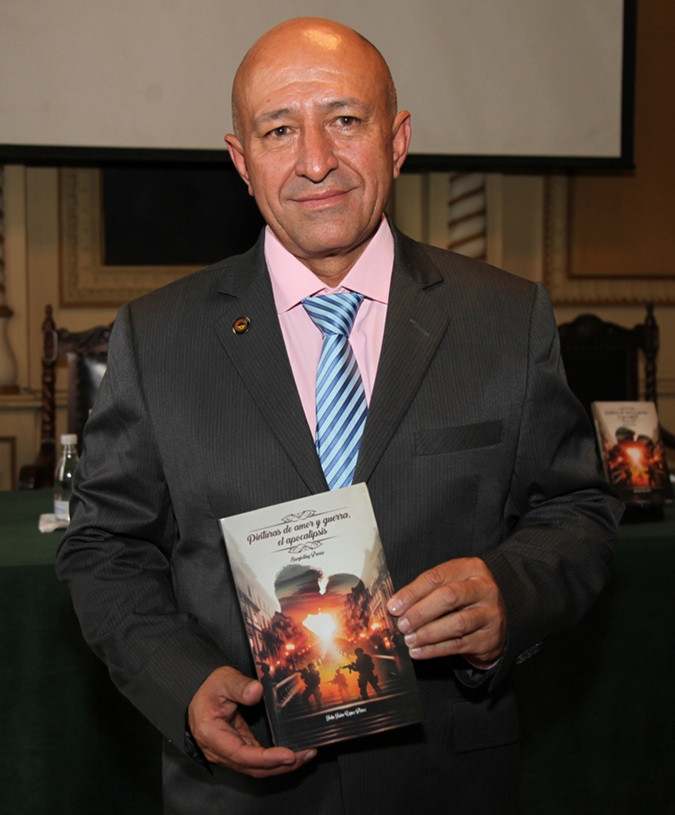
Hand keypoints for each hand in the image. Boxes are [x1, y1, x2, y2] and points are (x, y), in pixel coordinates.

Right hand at [187, 666, 315, 776]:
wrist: (197, 692)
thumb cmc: (208, 687)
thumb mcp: (223, 680)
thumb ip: (240, 686)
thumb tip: (257, 691)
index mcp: (213, 736)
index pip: (243, 755)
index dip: (268, 758)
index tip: (289, 754)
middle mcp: (219, 750)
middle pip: (253, 768)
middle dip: (281, 765)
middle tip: (306, 755)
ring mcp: (228, 752)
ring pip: (256, 767)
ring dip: (280, 764)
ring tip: (304, 754)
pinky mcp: (237, 748)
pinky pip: (256, 759)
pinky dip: (273, 759)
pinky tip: (289, 752)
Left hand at [386, 557, 505, 667]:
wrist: (493, 623)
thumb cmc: (464, 599)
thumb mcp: (450, 584)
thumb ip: (426, 591)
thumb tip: (396, 606)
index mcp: (472, 568)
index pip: (437, 577)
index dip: (412, 592)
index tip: (394, 606)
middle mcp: (484, 589)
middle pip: (449, 597)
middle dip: (420, 612)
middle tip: (402, 624)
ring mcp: (490, 614)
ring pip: (456, 624)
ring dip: (427, 633)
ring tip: (409, 639)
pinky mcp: (489, 638)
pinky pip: (458, 645)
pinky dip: (435, 649)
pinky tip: (419, 651)